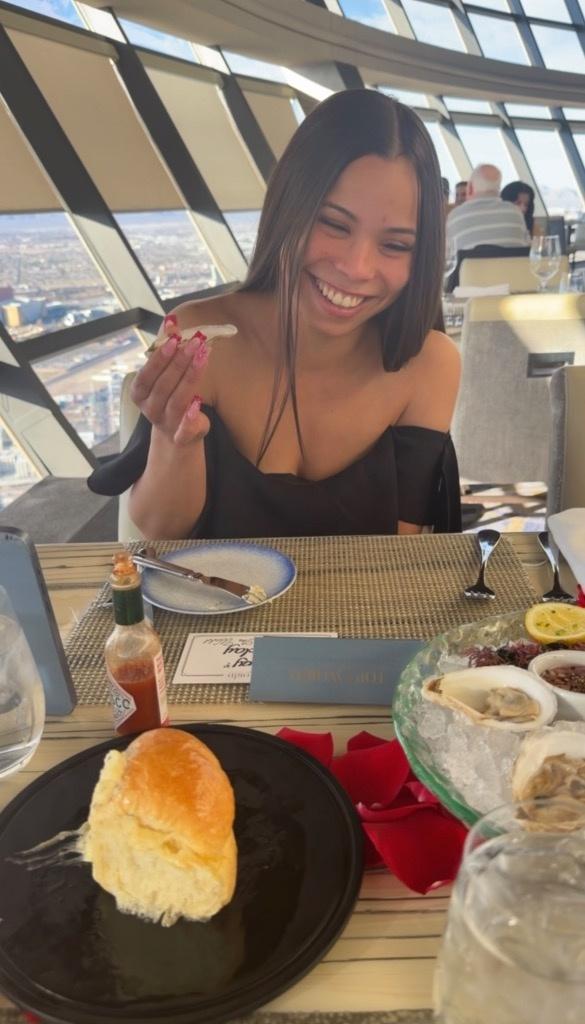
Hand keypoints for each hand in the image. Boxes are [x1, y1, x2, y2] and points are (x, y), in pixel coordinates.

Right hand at [131, 315, 210, 445]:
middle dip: (180, 361)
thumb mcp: (164, 375)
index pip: (148, 374)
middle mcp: (150, 409)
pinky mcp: (182, 436)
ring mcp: (166, 424)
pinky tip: (198, 402)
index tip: (173, 339)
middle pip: (164, 385)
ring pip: (178, 400)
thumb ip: (166, 350)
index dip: (159, 357)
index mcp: (140, 393)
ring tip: (204, 355)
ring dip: (190, 377)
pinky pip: (184, 429)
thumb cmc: (169, 397)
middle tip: (196, 341)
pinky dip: (190, 418)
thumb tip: (172, 321)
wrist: (176, 436)